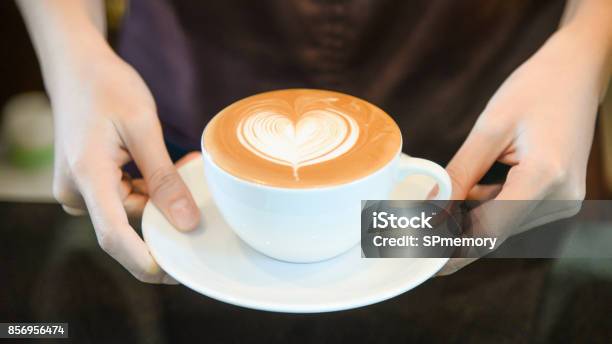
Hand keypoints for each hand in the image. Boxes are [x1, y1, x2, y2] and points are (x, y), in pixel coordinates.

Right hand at [50, 51, 199, 282]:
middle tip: (191, 179)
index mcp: (88, 175)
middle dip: (164, 212)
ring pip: (128, 211)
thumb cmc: (107, 87)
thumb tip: (186, 222)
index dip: (144, 261)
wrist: (76, 66)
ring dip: (156, 196)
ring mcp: (79, 189)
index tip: (174, 274)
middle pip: (128, 223)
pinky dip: (145, 189)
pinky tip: (160, 165)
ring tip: (176, 162)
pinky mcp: (87, 184)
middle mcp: (76, 190)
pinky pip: (121, 199)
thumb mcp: (143, 127)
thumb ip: (164, 178)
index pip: (113, 236)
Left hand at [438, 26, 607, 274]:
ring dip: (467, 222)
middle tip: (416, 238)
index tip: (424, 260)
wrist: (578, 71)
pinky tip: (462, 195)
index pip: (491, 231)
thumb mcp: (490, 128)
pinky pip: (514, 211)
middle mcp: (562, 197)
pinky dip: (485, 208)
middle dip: (454, 237)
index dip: (453, 249)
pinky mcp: (559, 195)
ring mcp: (565, 199)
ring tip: (431, 214)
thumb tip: (433, 207)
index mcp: (546, 177)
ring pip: (503, 224)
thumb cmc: (536, 89)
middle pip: (496, 232)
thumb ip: (461, 172)